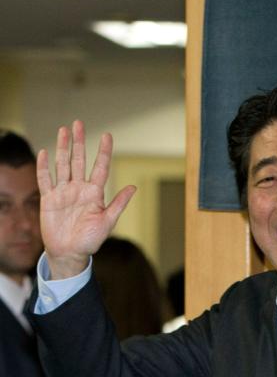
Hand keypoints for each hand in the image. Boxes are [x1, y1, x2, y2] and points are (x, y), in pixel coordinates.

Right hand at [36, 121, 135, 278]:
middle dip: (79, 142)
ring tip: (63, 130)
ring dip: (62, 148)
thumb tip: (133, 187)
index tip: (107, 135)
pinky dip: (44, 166)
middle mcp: (79, 188)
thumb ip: (118, 204)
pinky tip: (45, 152)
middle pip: (79, 160)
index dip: (103, 151)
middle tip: (78, 123)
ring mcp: (63, 192)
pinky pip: (45, 180)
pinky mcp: (49, 199)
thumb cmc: (90, 240)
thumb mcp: (107, 222)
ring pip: (63, 165)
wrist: (70, 253)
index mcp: (95, 193)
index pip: (100, 167)